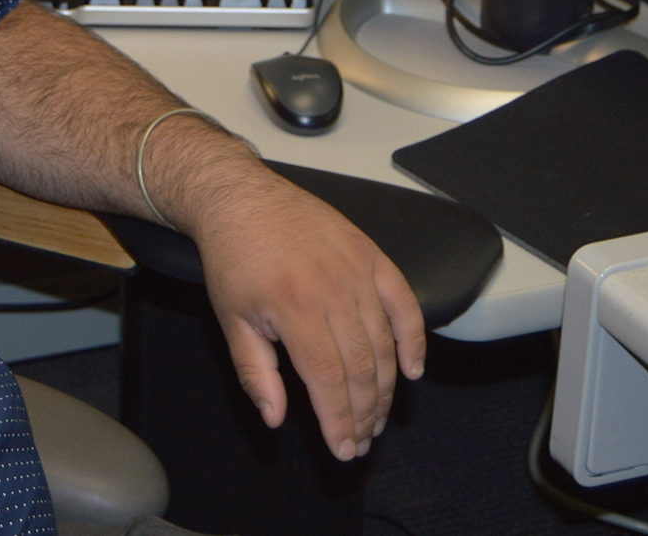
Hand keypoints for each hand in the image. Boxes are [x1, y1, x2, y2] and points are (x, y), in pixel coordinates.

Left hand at [185, 166, 426, 460]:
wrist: (241, 198)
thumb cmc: (233, 258)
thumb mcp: (232, 320)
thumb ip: (255, 373)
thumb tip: (276, 418)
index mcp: (294, 307)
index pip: (329, 379)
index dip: (340, 421)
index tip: (344, 449)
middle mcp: (332, 288)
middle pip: (362, 367)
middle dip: (365, 413)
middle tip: (363, 440)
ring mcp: (356, 269)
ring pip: (384, 341)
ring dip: (387, 387)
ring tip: (379, 417)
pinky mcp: (370, 254)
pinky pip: (404, 302)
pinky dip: (415, 338)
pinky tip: (414, 370)